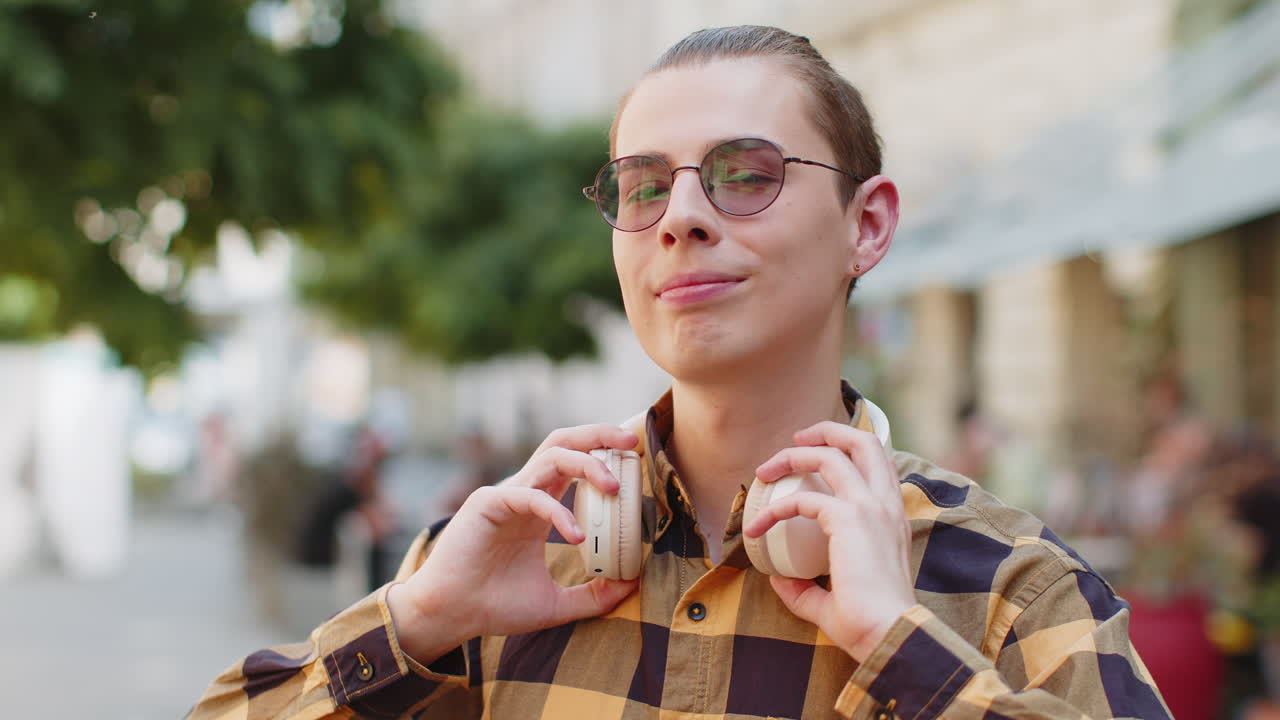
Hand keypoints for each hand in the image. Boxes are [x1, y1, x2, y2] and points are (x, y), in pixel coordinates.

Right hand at [387, 425, 639, 663]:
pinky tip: (577, 536)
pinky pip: (530, 495)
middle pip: (564, 444)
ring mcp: (505, 494)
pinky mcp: (488, 504)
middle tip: (630, 441)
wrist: (450, 616)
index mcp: (538, 507)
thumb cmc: (494, 605)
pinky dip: (558, 511)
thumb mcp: (555, 604)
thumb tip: (631, 587)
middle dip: (598, 435)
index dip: (603, 456)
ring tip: (614, 487)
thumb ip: (593, 596)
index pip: (574, 465)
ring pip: (551, 456)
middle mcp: (524, 493)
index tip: (634, 460)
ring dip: (587, 464)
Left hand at [743, 422, 914, 661]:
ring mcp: (870, 508)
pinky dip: (776, 509)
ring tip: (765, 470)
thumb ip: (807, 588)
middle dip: (827, 431)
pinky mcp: (849, 518)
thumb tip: (778, 579)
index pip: (880, 463)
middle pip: (864, 441)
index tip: (816, 455)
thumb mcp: (834, 599)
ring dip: (793, 456)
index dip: (849, 448)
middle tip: (795, 440)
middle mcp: (887, 505)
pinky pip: (802, 499)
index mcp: (894, 517)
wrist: (890, 635)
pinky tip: (758, 528)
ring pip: (832, 455)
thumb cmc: (869, 624)